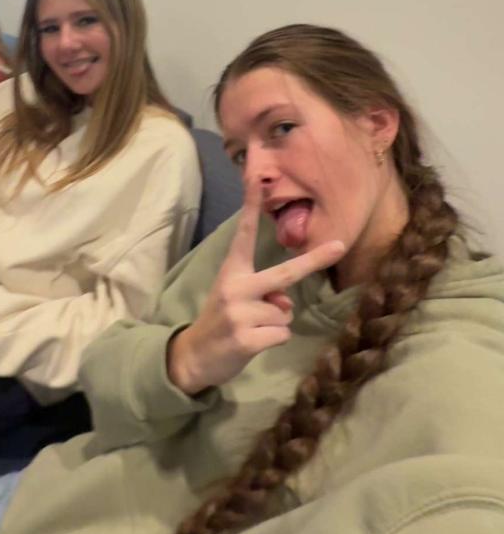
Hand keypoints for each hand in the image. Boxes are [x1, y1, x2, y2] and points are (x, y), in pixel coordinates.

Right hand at [167, 177, 344, 394]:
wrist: (195, 356)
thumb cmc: (223, 321)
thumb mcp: (238, 300)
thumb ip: (265, 294)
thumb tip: (286, 305)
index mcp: (232, 271)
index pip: (243, 233)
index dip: (250, 205)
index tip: (257, 177)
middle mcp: (235, 287)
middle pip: (285, 273)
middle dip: (315, 260)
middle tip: (340, 246)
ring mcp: (239, 313)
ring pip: (285, 314)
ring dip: (276, 325)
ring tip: (251, 329)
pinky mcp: (246, 338)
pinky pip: (282, 334)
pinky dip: (274, 341)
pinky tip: (252, 343)